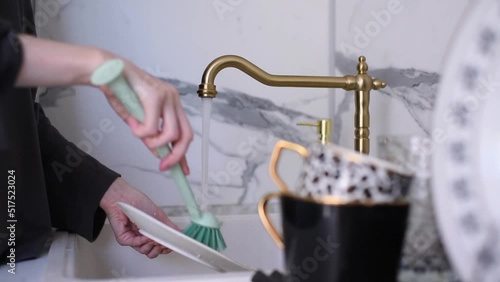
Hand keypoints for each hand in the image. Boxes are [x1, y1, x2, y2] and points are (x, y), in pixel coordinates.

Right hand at [99, 57, 192, 172]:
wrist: (105, 71)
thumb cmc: (120, 92)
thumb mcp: (138, 120)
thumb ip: (150, 135)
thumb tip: (159, 154)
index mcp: (172, 104)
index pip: (185, 132)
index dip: (183, 154)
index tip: (182, 170)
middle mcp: (174, 99)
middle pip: (186, 135)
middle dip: (176, 155)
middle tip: (163, 166)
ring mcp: (167, 97)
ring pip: (171, 134)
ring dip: (154, 143)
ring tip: (139, 136)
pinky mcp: (155, 96)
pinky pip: (152, 127)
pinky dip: (141, 133)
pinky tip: (133, 126)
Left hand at [100, 178, 179, 258]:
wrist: (124, 197)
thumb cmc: (138, 203)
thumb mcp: (159, 215)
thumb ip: (169, 226)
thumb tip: (179, 233)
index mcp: (150, 233)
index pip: (159, 246)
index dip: (165, 248)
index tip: (170, 245)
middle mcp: (142, 237)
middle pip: (152, 252)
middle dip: (158, 250)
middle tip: (161, 243)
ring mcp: (133, 238)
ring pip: (143, 251)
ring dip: (150, 245)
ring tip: (153, 238)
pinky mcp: (124, 237)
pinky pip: (134, 244)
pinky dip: (141, 241)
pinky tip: (145, 235)